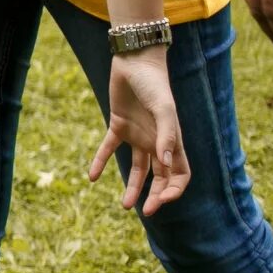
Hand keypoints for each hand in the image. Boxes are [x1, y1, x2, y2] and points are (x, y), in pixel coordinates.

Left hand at [89, 50, 190, 214]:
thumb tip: (167, 165)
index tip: (162, 200)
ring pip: (137, 168)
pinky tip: (92, 177)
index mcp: (173, 140)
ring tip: (126, 206)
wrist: (134, 61)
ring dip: (132, 187)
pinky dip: (100, 161)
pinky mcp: (118, 125)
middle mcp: (157, 141)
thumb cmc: (154, 84)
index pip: (180, 173)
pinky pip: (109, 148)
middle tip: (145, 211)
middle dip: (155, 195)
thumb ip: (167, 136)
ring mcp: (138, 134)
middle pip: (160, 176)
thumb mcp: (163, 110)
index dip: (174, 189)